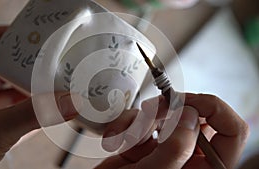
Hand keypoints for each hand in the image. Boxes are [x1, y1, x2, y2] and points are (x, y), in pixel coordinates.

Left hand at [0, 27, 77, 168]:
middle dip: (27, 65)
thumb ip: (33, 115)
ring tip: (52, 87)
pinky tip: (45, 114)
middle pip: (3, 66)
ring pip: (9, 91)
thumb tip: (67, 101)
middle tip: (50, 64)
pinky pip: (14, 113)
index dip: (8, 34)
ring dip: (31, 90)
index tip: (33, 37)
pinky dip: (30, 112)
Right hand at [98, 94, 248, 168]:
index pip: (232, 131)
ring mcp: (168, 147)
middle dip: (169, 109)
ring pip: (168, 113)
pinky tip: (118, 137)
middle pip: (197, 115)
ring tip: (127, 137)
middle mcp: (190, 157)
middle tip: (152, 110)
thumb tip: (189, 114)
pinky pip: (143, 118)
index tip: (185, 103)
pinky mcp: (148, 141)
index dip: (212, 109)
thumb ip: (176, 149)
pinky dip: (127, 123)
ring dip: (142, 119)